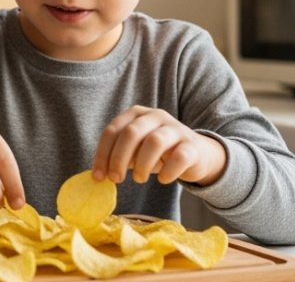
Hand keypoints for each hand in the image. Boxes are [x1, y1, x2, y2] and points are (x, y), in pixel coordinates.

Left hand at [92, 106, 226, 185]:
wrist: (196, 154)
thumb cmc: (159, 153)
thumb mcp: (136, 150)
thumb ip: (119, 157)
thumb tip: (100, 174)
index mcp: (137, 114)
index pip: (113, 130)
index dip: (103, 154)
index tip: (98, 176)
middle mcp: (156, 116)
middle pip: (131, 133)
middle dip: (119, 159)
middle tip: (116, 179)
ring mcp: (176, 129)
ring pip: (154, 141)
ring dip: (142, 165)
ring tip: (139, 180)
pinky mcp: (192, 145)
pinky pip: (179, 157)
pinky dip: (167, 172)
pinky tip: (163, 179)